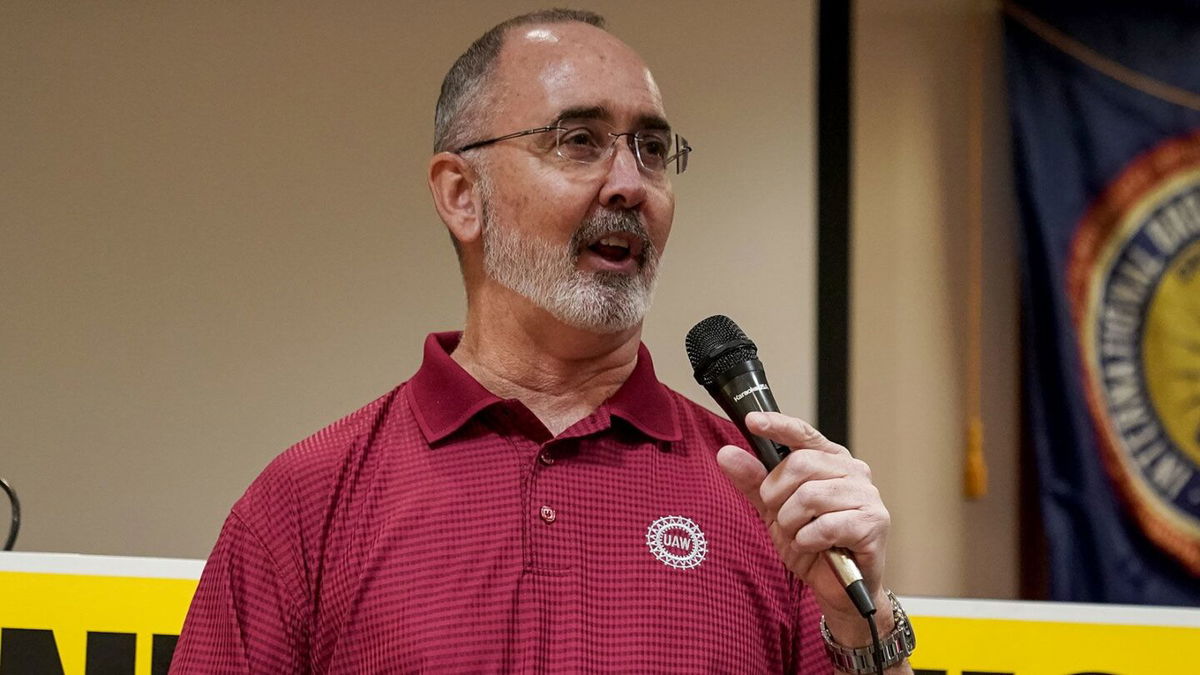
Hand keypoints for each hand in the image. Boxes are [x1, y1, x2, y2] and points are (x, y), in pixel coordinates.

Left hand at [717, 411, 892, 643]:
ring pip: (809, 496)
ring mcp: (867, 495)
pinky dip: (808, 541)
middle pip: (800, 465)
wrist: (838, 589)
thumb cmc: (812, 544)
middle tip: (783, 519)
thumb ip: (754, 481)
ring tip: (801, 536)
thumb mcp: (774, 511)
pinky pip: (825, 525)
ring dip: (792, 523)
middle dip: (778, 496)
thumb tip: (727, 453)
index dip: (778, 425)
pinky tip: (815, 548)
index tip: (752, 421)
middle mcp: (853, 471)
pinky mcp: (874, 522)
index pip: (803, 434)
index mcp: (830, 460)